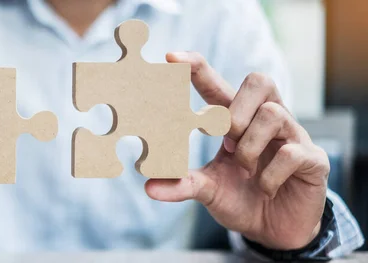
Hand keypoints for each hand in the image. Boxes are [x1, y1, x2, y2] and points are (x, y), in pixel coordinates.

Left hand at [146, 52, 329, 249]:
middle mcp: (267, 121)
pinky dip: (270, 175)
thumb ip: (183, 184)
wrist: (275, 230)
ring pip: (273, 114)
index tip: (172, 58)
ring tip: (245, 170)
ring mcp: (293, 136)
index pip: (217, 85)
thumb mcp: (209, 190)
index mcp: (238, 121)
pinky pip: (292, 152)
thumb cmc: (242, 198)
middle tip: (225, 137)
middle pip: (259, 81)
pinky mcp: (313, 159)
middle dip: (236, 109)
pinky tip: (265, 188)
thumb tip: (149, 187)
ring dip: (250, 146)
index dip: (197, 69)